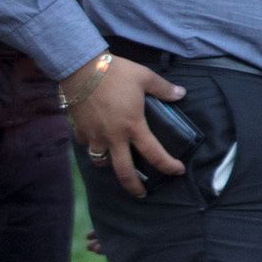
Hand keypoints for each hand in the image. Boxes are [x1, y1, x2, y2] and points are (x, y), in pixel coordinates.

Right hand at [67, 56, 186, 198]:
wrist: (80, 68)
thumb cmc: (115, 72)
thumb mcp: (144, 77)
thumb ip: (163, 89)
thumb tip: (182, 94)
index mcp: (133, 126)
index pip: (154, 154)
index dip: (168, 166)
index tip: (178, 170)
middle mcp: (114, 137)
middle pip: (124, 172)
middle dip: (134, 187)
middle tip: (141, 194)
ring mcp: (94, 136)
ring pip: (101, 162)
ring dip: (110, 166)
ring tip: (116, 163)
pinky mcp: (79, 130)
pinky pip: (87, 146)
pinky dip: (93, 147)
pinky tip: (97, 141)